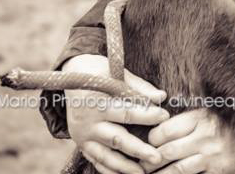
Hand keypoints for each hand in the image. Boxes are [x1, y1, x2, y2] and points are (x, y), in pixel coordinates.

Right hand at [62, 54, 168, 173]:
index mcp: (96, 101)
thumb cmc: (98, 71)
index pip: (126, 111)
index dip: (147, 115)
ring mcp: (82, 135)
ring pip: (105, 156)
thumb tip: (162, 97)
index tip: (165, 116)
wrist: (70, 77)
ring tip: (143, 173)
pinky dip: (110, 169)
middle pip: (117, 139)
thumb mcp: (116, 73)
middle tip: (157, 157)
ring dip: (125, 166)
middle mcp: (87, 121)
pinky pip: (96, 161)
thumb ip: (139, 87)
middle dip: (138, 150)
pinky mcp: (80, 144)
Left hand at [145, 108, 234, 173]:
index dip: (151, 140)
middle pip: (168, 151)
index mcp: (201, 117)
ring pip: (176, 170)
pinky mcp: (218, 173)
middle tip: (141, 166)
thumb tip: (154, 125)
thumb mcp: (205, 116)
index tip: (147, 145)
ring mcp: (213, 157)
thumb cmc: (221, 127)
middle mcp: (206, 136)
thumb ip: (184, 121)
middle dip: (149, 162)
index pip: (165, 130)